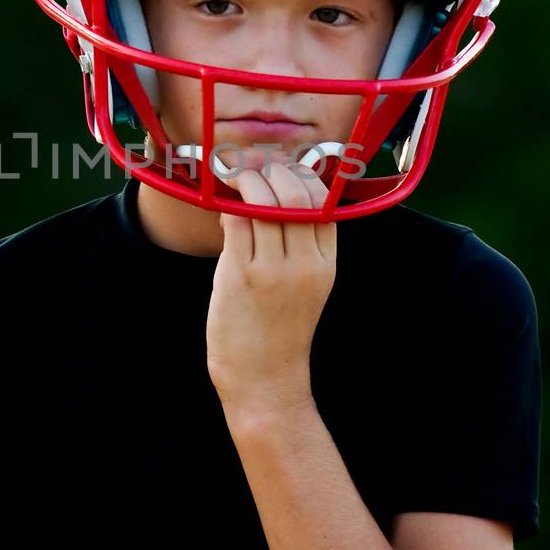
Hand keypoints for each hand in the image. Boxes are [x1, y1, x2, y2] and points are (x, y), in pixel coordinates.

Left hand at [206, 152, 336, 421]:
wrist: (266, 381)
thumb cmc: (279, 332)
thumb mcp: (305, 285)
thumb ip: (297, 244)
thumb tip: (267, 197)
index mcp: (327, 262)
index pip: (323, 199)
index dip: (300, 175)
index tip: (279, 169)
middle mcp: (306, 262)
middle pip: (296, 191)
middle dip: (272, 170)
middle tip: (252, 168)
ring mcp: (275, 269)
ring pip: (264, 200)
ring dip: (246, 180)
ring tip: (234, 180)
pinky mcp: (242, 276)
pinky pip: (236, 221)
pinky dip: (227, 205)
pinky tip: (223, 208)